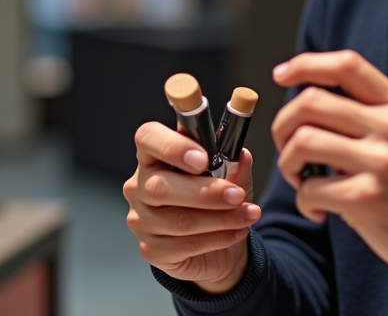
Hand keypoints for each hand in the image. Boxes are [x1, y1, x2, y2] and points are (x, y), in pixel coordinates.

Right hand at [124, 122, 260, 293]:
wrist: (216, 246)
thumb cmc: (216, 201)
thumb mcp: (230, 176)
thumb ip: (234, 163)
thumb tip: (242, 155)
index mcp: (153, 156)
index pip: (147, 138)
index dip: (172, 146)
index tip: (203, 159)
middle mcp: (139, 186)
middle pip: (160, 186)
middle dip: (206, 192)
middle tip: (237, 195)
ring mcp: (141, 221)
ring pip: (178, 220)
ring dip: (221, 218)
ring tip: (248, 214)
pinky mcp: (151, 250)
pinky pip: (185, 245)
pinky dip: (218, 238)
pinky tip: (237, 231)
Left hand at [271, 50, 387, 292]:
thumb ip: (373, 112)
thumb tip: (311, 96)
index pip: (346, 65)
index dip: (305, 64)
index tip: (281, 75)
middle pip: (311, 101)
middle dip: (284, 125)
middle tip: (289, 148)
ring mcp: (381, 162)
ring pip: (302, 141)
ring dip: (289, 163)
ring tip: (302, 180)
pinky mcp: (366, 199)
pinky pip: (309, 189)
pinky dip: (304, 202)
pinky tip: (319, 210)